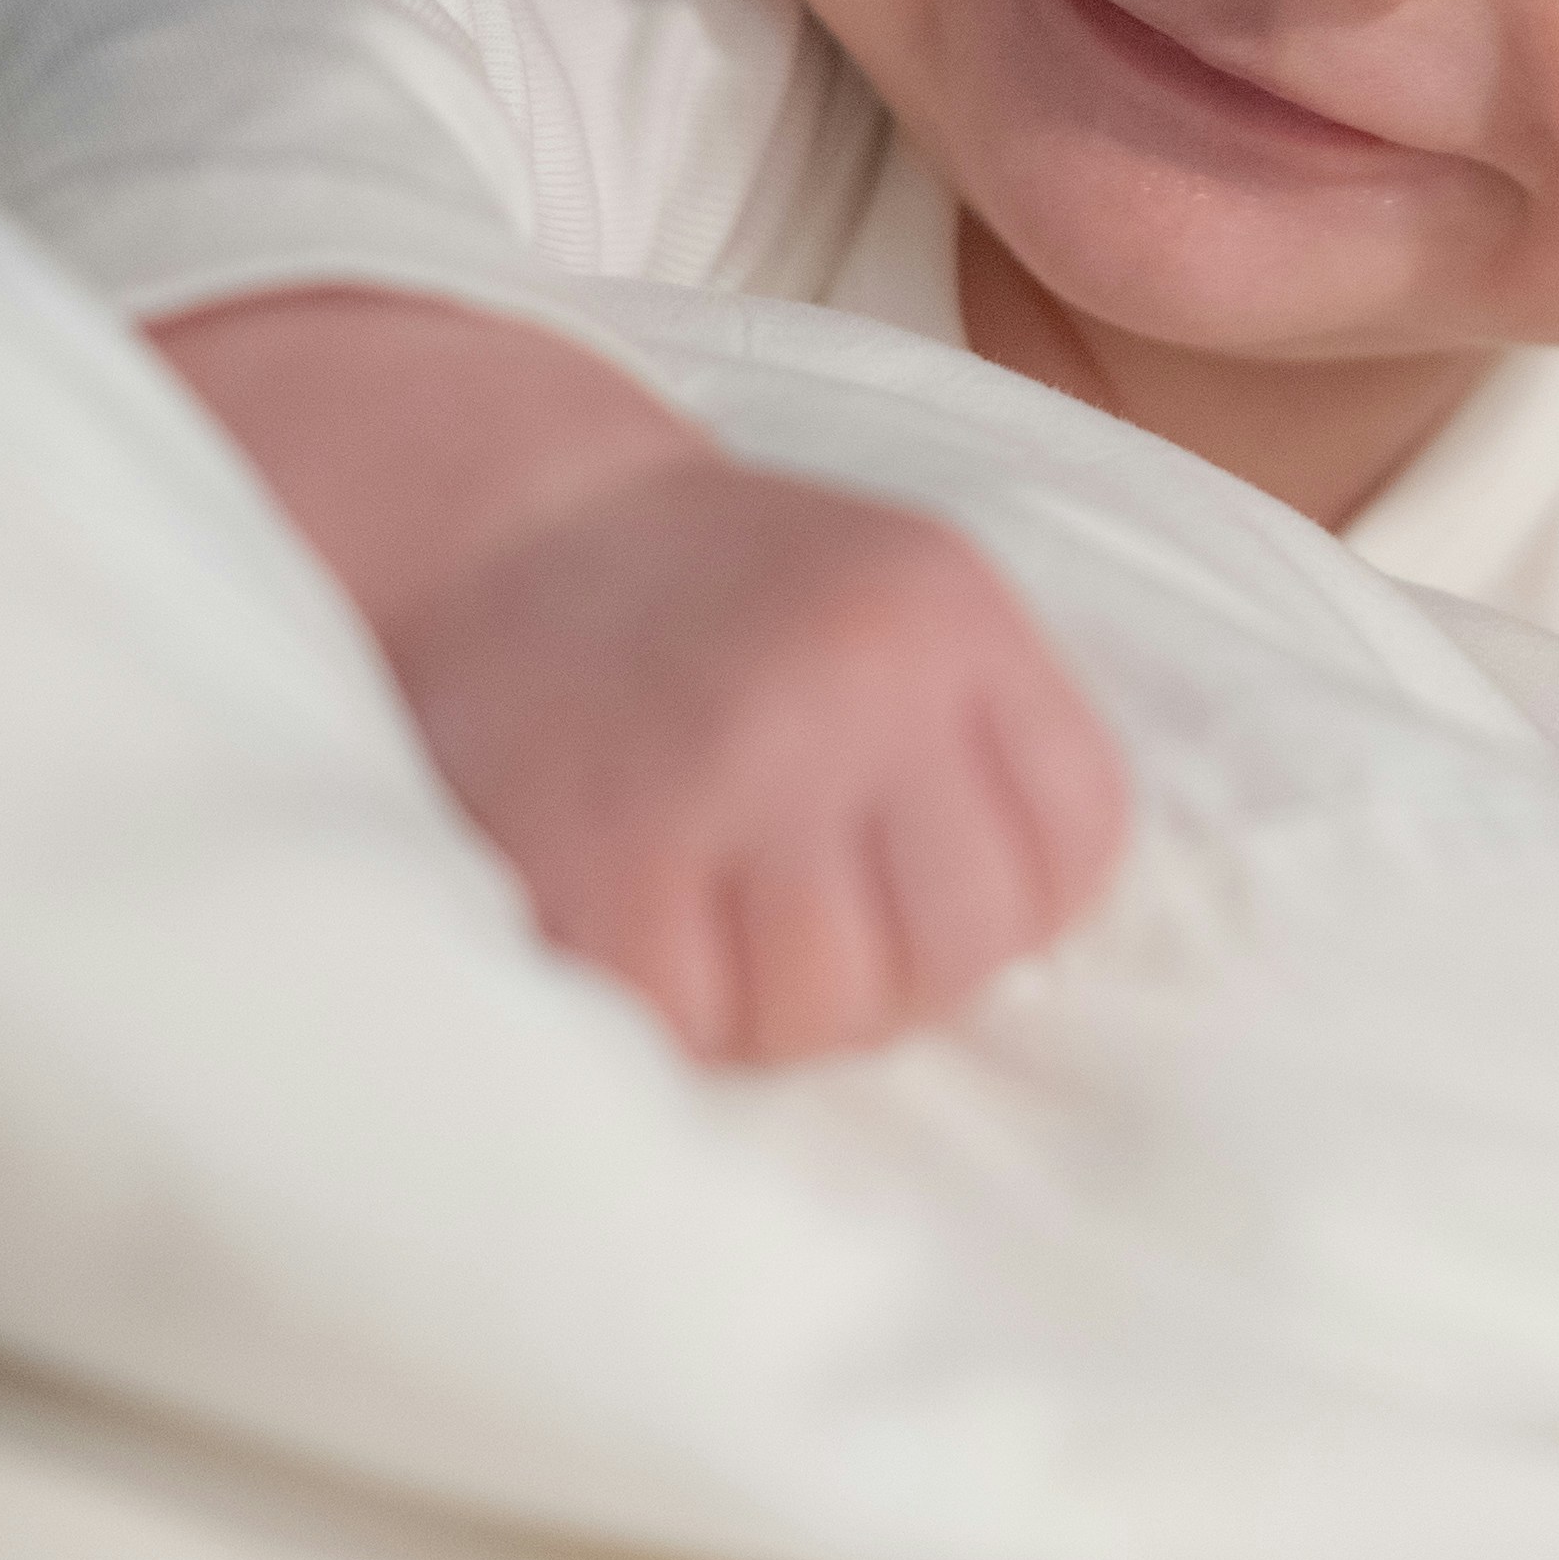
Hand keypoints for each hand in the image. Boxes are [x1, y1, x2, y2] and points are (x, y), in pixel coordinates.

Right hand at [157, 289, 1127, 1062]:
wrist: (486, 529)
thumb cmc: (713, 605)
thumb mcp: (895, 604)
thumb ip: (984, 753)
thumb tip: (1031, 958)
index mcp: (949, 614)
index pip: (1071, 857)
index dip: (993, 900)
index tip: (900, 861)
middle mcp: (854, 679)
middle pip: (960, 957)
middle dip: (881, 969)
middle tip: (785, 898)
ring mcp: (724, 769)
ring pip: (829, 1011)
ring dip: (766, 999)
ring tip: (700, 899)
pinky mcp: (599, 861)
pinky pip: (692, 1030)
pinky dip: (661, 1010)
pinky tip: (625, 915)